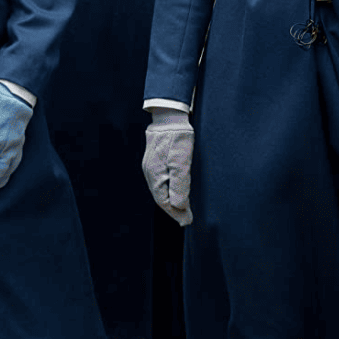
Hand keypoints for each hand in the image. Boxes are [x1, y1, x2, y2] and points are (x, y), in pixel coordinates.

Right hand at [142, 107, 194, 226]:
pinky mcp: (157, 159)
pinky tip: (176, 190)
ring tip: (182, 210)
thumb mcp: (181, 162)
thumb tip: (178, 206)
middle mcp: (151, 173)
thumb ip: (180, 184)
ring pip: (161, 189)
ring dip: (172, 200)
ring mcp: (152, 166)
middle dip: (174, 210)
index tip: (187, 222)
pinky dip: (170, 189)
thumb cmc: (177, 138)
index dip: (176, 213)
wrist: (170, 116)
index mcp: (155, 176)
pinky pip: (162, 180)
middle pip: (162, 197)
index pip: (165, 201)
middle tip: (186, 219)